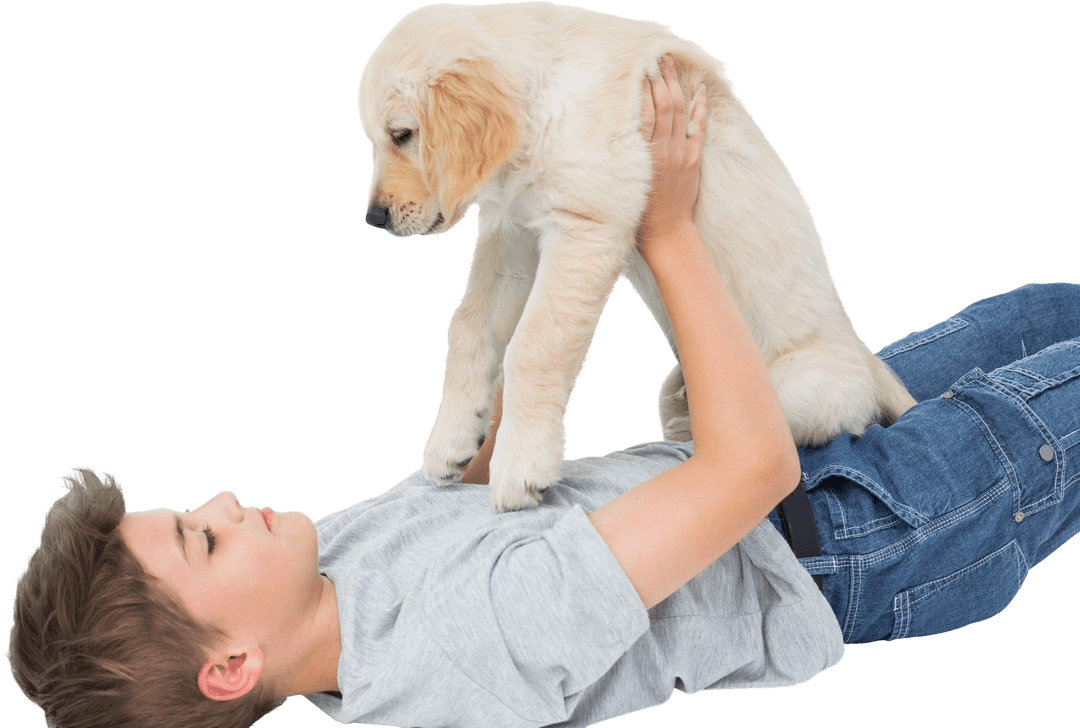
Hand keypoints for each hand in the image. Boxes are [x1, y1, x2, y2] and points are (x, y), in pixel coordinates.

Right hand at [636, 55, 706, 258]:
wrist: (666, 236)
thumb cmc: (636, 215)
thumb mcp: (619, 184)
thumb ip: (617, 159)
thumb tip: (608, 133)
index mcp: (641, 156)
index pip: (641, 112)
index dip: (639, 88)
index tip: (634, 68)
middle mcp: (662, 150)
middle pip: (662, 104)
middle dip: (658, 78)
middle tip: (653, 56)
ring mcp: (680, 155)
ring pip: (679, 111)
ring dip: (675, 85)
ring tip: (670, 63)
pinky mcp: (693, 161)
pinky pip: (698, 128)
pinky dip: (700, 107)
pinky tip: (699, 90)